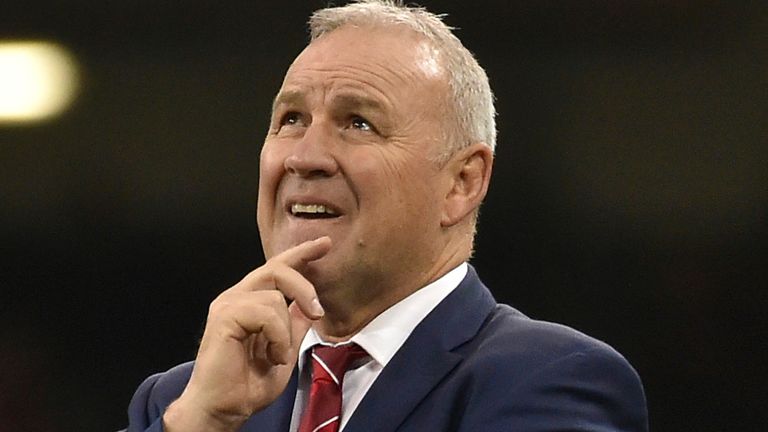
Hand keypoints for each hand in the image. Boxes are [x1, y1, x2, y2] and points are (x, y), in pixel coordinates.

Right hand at [162, 237, 331, 431]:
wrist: (223, 408)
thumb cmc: (247, 385)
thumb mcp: (284, 351)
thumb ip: (294, 325)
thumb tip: (309, 305)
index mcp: (250, 302)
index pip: (277, 268)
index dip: (301, 253)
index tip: (324, 244)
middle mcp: (237, 297)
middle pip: (277, 269)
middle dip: (304, 286)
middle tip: (319, 311)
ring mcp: (228, 304)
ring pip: (276, 297)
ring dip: (286, 332)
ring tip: (277, 355)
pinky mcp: (225, 316)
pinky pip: (267, 313)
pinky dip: (277, 337)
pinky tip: (271, 355)